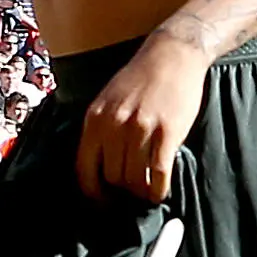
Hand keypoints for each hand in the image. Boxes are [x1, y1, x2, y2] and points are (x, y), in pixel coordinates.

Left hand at [73, 35, 206, 203]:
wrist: (172, 56)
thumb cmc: (139, 78)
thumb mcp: (107, 100)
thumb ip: (100, 129)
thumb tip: (98, 165)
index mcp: (95, 119)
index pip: (84, 168)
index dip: (92, 191)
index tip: (101, 200)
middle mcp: (114, 126)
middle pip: (112, 176)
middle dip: (120, 190)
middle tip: (130, 193)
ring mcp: (141, 130)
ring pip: (135, 179)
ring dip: (140, 191)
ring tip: (146, 192)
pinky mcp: (166, 134)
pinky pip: (159, 174)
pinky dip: (158, 190)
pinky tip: (159, 192)